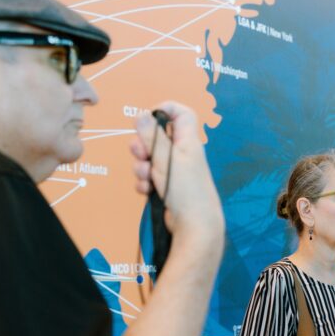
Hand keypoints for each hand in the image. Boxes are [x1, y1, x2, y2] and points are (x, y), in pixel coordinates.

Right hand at [130, 102, 222, 237]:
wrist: (194, 226)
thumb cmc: (186, 191)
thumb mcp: (166, 159)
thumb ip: (152, 137)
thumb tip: (142, 115)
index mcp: (188, 142)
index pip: (182, 114)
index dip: (165, 110)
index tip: (147, 117)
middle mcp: (182, 154)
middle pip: (157, 137)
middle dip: (143, 145)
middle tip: (140, 154)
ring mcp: (175, 172)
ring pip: (149, 159)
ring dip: (142, 167)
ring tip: (147, 178)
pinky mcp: (167, 187)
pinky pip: (149, 178)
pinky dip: (145, 183)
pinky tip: (148, 191)